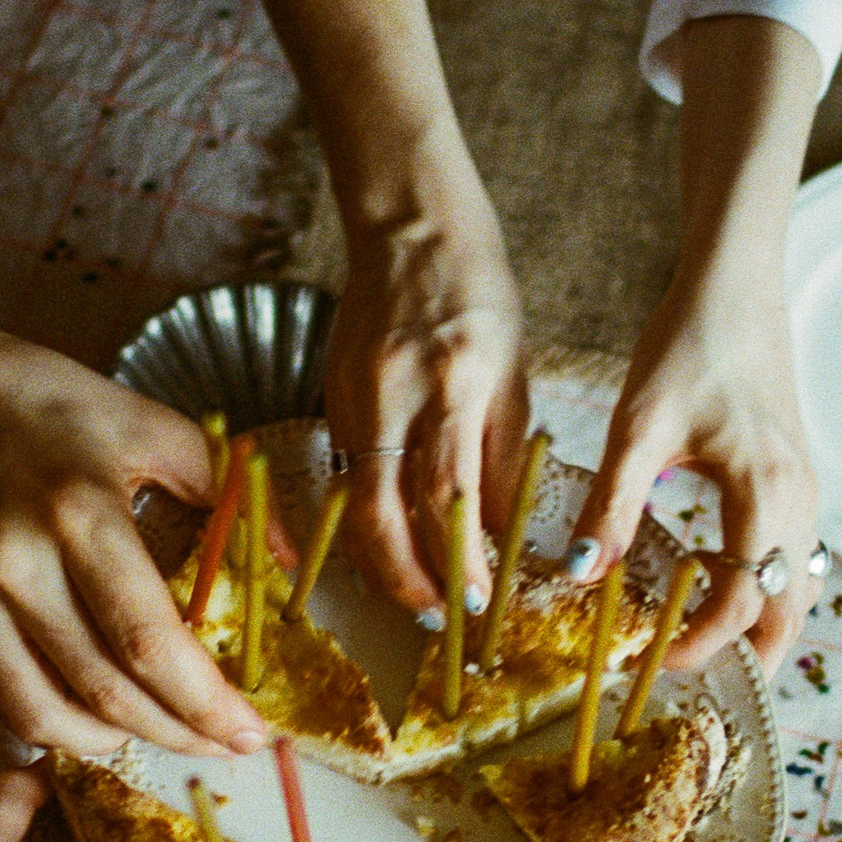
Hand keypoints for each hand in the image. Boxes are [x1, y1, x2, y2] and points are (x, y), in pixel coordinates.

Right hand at [0, 308, 271, 754]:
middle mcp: (11, 563)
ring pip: (33, 716)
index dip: (206, 705)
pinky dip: (8, 724)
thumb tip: (284, 558)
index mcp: (78, 511)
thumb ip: (220, 487)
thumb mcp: (138, 419)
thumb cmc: (28, 396)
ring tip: (138, 729)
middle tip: (213, 745)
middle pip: (103, 694)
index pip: (151, 642)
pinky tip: (47, 702)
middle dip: (174, 735)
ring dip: (100, 742)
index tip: (248, 733)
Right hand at [324, 206, 531, 626]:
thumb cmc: (477, 290)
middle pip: (385, 512)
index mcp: (456, 380)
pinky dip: (362, 518)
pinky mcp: (328, 393)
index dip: (462, 558)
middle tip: (438, 616)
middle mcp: (396, 390)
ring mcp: (352, 393)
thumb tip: (505, 533)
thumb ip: (506, 454)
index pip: (451, 493)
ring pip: (353, 501)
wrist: (409, 225)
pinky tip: (384, 543)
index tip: (480, 599)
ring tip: (413, 595)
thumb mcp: (514, 370)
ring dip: (380, 561)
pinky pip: (343, 472)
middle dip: (409, 579)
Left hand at [565, 279, 820, 673]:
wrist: (736, 284)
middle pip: (792, 609)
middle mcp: (799, 498)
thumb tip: (583, 576)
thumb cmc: (689, 343)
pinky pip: (792, 551)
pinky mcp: (797, 473)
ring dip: (761, 622)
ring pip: (797, 583)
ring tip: (705, 647)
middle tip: (700, 689)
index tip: (652, 659)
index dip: (702, 642)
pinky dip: (765, 584)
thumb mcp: (639, 426)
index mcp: (764, 491)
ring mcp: (805, 486)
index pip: (745, 599)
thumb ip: (614, 505)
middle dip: (752, 657)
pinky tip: (718, 579)